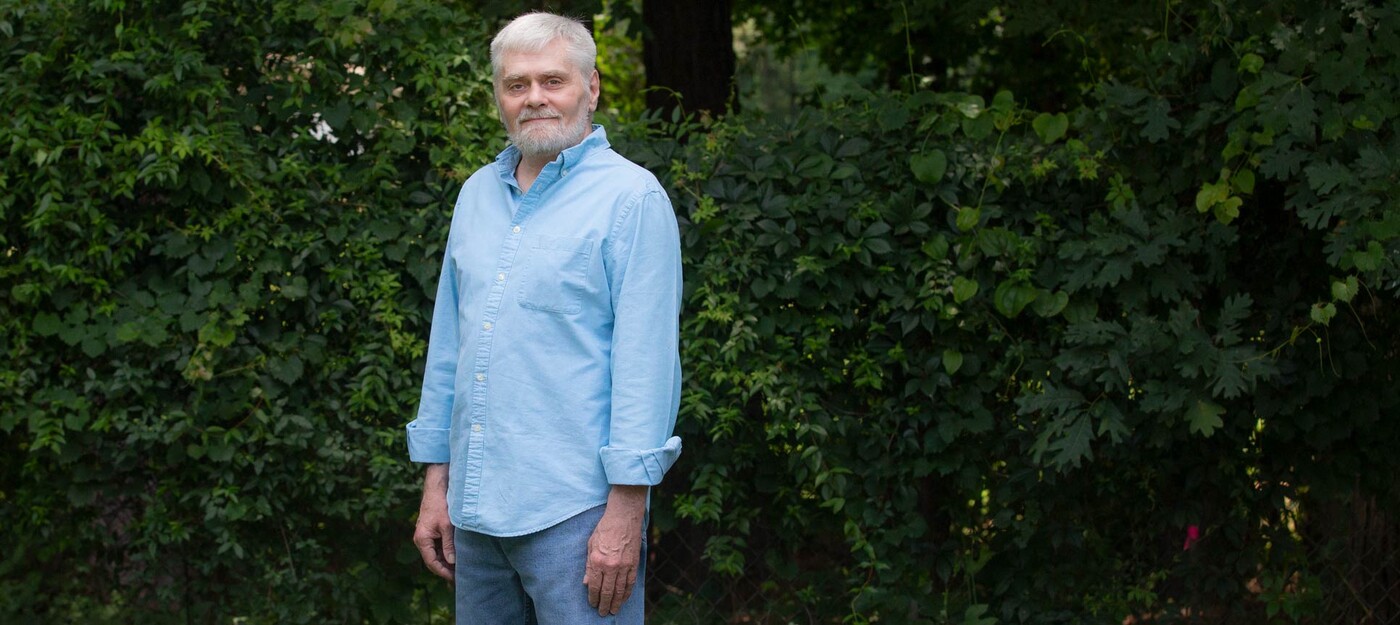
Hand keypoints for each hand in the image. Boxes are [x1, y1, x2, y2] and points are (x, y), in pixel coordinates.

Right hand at [412, 464, 454, 581]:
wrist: (437, 488)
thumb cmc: (440, 505)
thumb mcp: (447, 526)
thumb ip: (449, 544)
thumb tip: (452, 561)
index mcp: (422, 539)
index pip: (431, 562)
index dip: (443, 572)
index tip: (454, 578)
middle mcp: (422, 539)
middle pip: (433, 560)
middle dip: (445, 569)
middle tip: (459, 578)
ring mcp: (426, 535)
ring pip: (436, 554)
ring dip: (446, 561)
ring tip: (459, 570)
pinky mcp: (432, 531)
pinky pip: (438, 546)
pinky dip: (446, 552)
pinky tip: (456, 557)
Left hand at [584, 485, 646, 615]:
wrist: (624, 516)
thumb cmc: (604, 528)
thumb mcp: (590, 545)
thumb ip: (589, 566)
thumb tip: (587, 583)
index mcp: (597, 561)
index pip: (594, 586)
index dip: (593, 597)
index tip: (593, 604)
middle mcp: (611, 565)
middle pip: (607, 591)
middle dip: (604, 604)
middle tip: (603, 613)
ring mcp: (624, 565)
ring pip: (620, 590)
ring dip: (616, 602)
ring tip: (613, 610)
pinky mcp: (634, 563)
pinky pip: (630, 583)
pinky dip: (627, 593)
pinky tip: (623, 599)